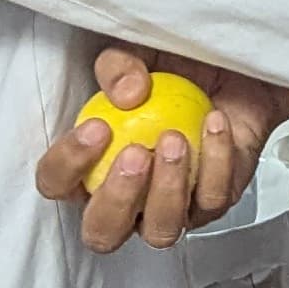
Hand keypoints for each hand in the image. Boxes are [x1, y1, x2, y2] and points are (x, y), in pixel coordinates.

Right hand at [32, 45, 288, 251]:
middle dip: (117, 198)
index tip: (97, 127)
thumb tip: (129, 94)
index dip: (68, 165)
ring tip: (175, 139)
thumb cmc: (171, 70)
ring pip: (160, 231)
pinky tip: (215, 121)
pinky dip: (215, 159)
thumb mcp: (136, 54)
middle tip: (136, 153)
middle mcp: (126, 201)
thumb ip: (118, 67)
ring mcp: (170, 209)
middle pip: (102, 233)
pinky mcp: (214, 201)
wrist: (232, 69)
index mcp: (89, 167)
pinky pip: (212, 197)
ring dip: (166, 188)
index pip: (56, 184)